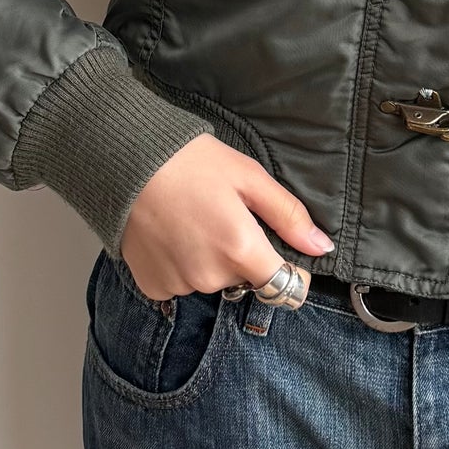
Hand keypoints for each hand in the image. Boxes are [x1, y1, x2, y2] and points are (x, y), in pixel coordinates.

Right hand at [121, 134, 333, 300]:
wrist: (127, 161)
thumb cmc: (192, 161)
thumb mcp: (249, 176)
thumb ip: (288, 215)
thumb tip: (322, 246)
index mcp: (241, 250)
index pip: (284, 287)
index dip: (287, 271)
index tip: (277, 251)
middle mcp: (211, 276)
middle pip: (244, 280)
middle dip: (242, 255)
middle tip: (222, 215)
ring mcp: (179, 285)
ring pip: (211, 281)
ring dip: (209, 259)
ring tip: (192, 219)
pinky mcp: (152, 286)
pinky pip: (180, 284)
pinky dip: (180, 265)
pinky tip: (171, 234)